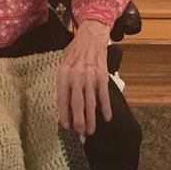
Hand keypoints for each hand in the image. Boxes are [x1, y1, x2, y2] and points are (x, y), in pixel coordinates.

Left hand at [56, 20, 111, 137]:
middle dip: (78, 121)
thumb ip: (63, 82)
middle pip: (77, 104)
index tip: (66, 126)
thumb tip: (64, 103)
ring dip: (91, 119)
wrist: (91, 36)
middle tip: (79, 133)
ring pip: (91, 103)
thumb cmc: (74, 51)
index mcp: (64, 74)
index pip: (63, 98)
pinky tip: (107, 118)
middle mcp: (76, 77)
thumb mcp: (63, 64)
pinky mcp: (102, 76)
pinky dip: (106, 107)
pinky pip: (104, 95)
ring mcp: (90, 77)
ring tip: (91, 131)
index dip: (64, 114)